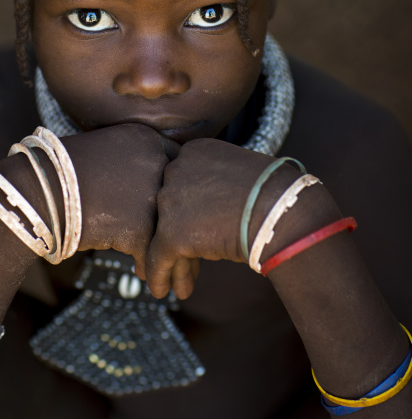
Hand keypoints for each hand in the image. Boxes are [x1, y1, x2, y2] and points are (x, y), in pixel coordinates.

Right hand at [60, 124, 178, 269]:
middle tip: (188, 244)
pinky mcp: (138, 226)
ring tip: (175, 272)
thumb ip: (136, 163)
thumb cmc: (60, 174)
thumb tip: (158, 189)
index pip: (177, 166)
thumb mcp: (106, 152)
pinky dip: (150, 268)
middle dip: (185, 223)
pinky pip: (153, 252)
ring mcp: (148, 192)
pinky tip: (144, 276)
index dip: (179, 191)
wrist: (32, 191)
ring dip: (173, 253)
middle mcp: (154, 160)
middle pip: (182, 198)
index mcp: (146, 138)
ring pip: (171, 229)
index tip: (180, 209)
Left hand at [145, 139, 300, 299]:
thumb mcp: (241, 177)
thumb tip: (210, 209)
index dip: (185, 210)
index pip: (181, 184)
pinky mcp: (171, 232)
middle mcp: (176, 169)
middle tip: (180, 259)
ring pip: (162, 234)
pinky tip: (161, 291)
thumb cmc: (276, 196)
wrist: (284, 211)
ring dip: (171, 261)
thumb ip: (217, 186)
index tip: (191, 228)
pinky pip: (158, 258)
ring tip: (175, 283)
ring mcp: (171, 199)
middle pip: (169, 208)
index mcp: (194, 152)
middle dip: (176, 234)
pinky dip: (158, 275)